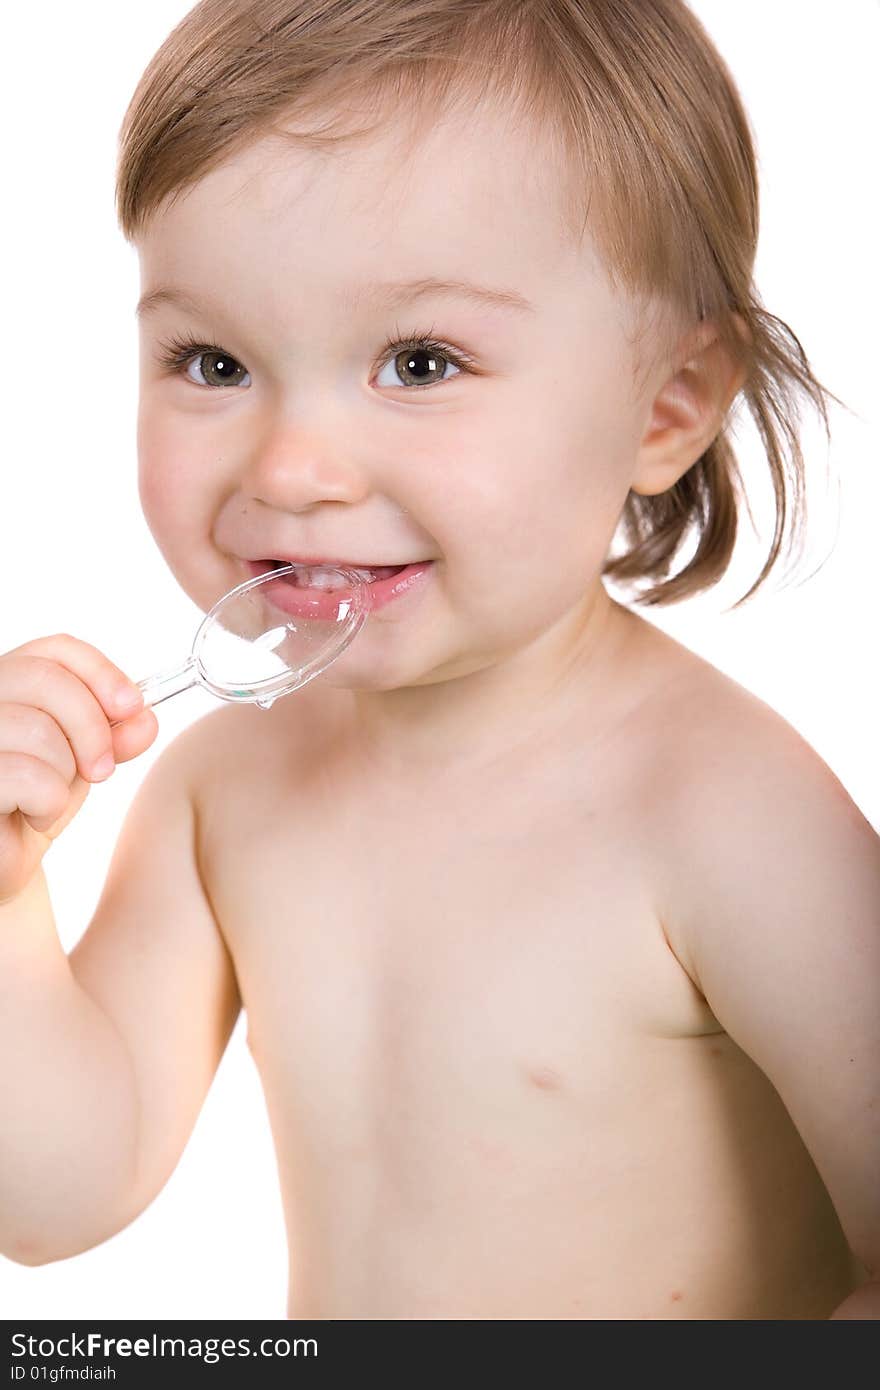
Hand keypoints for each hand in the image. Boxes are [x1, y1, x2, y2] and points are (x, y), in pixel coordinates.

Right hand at [0, 634, 157, 904]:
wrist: (5, 860)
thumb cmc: (37, 801)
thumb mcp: (84, 761)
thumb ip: (115, 735)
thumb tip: (145, 720)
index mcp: (7, 682)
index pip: (54, 649)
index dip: (101, 671)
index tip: (132, 707)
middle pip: (47, 679)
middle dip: (92, 727)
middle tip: (101, 769)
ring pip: (38, 730)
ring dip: (65, 773)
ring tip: (50, 797)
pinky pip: (27, 776)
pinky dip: (47, 803)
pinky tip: (33, 815)